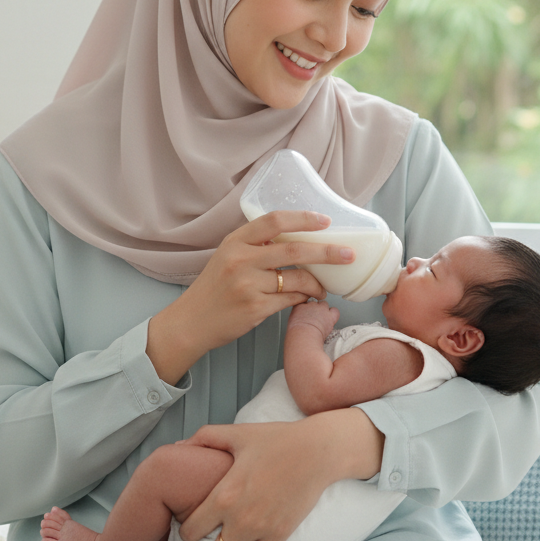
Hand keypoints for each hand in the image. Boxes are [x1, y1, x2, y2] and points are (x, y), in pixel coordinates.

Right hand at [147, 211, 355, 384]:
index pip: (274, 221)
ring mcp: (248, 284)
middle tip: (348, 254)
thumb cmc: (214, 289)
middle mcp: (241, 259)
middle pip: (294, 249)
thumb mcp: (228, 257)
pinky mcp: (255, 308)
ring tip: (324, 287)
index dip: (303, 218)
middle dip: (327, 251)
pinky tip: (308, 299)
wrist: (191, 322)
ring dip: (317, 282)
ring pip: (297, 277)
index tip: (325, 220)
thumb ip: (256, 246)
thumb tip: (298, 239)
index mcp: (235, 241)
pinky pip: (291, 298)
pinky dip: (304, 298)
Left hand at [177, 409, 383, 540]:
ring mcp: (259, 530)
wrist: (315, 451)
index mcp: (223, 494)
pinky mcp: (278, 535)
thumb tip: (178, 445)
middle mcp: (238, 517)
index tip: (186, 529)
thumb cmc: (275, 440)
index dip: (184, 532)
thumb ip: (205, 438)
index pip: (191, 529)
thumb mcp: (237, 434)